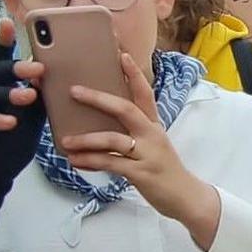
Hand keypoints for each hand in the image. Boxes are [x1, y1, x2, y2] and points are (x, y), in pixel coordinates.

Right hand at [0, 21, 46, 196]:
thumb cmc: (10, 142)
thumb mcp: (32, 118)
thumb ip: (40, 97)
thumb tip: (57, 77)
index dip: (2, 41)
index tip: (10, 23)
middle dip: (14, 67)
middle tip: (38, 68)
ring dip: (8, 93)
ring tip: (28, 97)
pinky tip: (9, 122)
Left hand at [61, 52, 219, 237]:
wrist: (185, 197)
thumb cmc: (163, 169)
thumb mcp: (152, 144)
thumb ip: (132, 132)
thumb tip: (98, 123)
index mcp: (153, 125)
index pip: (145, 93)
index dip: (133, 74)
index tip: (121, 54)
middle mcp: (152, 134)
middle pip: (125, 109)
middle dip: (98, 98)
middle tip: (74, 90)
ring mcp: (147, 153)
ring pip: (113, 139)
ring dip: (87, 139)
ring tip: (65, 141)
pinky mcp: (141, 173)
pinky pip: (111, 164)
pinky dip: (91, 162)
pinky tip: (75, 161)